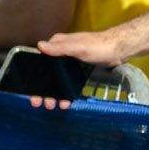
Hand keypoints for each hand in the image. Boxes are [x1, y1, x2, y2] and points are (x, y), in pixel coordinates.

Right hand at [31, 23, 145, 110]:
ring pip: (57, 79)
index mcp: (57, 44)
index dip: (34, 76)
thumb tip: (40, 45)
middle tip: (41, 103)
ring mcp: (69, 62)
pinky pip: (67, 82)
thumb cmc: (99, 46)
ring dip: (54, 93)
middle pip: (47, 73)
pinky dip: (65, 91)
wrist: (118, 50)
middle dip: (43, 89)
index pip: (39, 61)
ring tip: (54, 105)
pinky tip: (65, 101)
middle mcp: (60, 52)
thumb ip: (60, 48)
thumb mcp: (78, 47)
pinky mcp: (78, 69)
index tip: (30, 91)